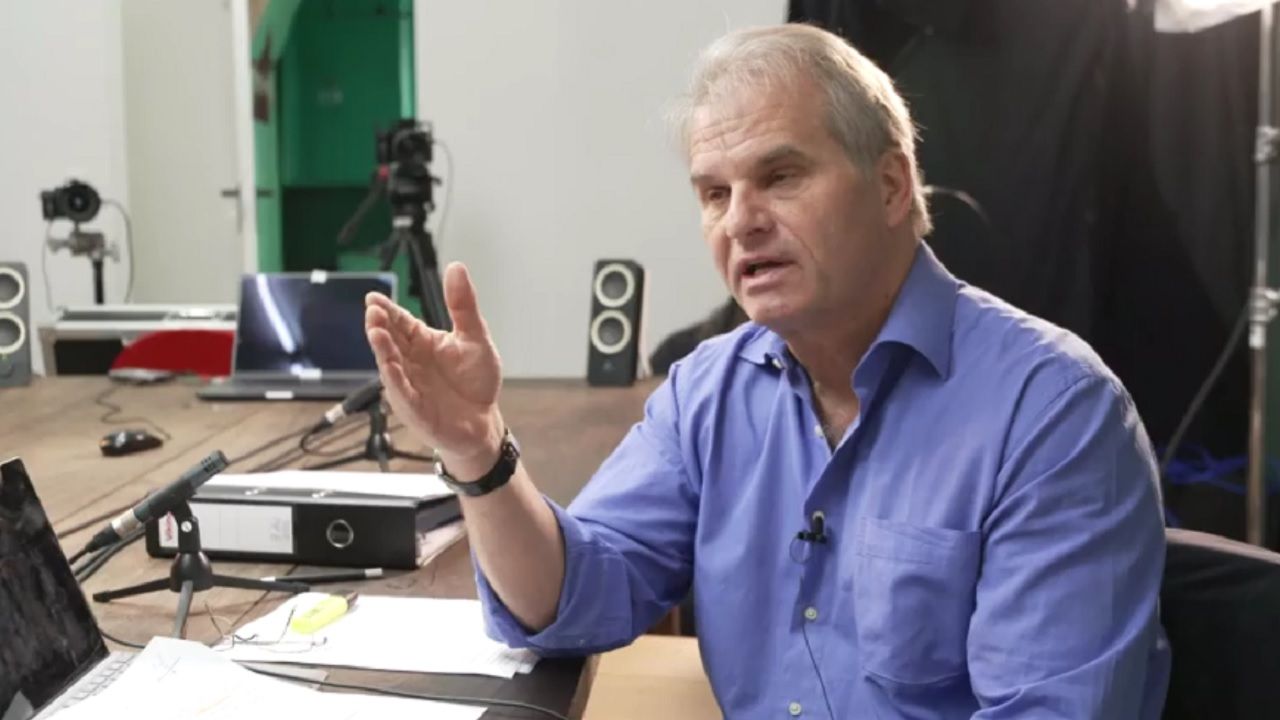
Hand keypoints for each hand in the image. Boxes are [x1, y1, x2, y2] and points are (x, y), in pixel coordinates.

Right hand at [365, 262, 503, 471]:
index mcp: (423, 342)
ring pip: (390, 364)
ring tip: (376, 332)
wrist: (484, 421)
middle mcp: (410, 362)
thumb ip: (463, 305)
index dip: (386, 310)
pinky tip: (389, 366)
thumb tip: (456, 267)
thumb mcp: (475, 337)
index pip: (400, 322)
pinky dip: (395, 380)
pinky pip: (402, 392)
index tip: (374, 298)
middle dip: (380, 325)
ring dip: (382, 349)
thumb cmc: (476, 381)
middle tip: (373, 310)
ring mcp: (409, 385)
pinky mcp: (415, 408)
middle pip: (390, 340)